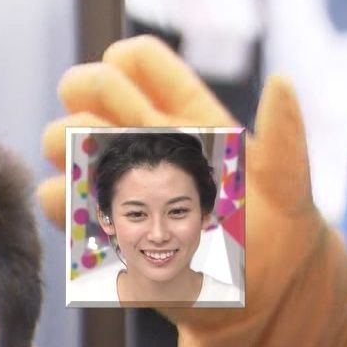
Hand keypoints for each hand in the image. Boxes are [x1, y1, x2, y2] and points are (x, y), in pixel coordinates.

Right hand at [38, 36, 346, 346]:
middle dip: (85, 91)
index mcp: (191, 115)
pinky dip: (61, 196)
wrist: (258, 287)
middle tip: (105, 123)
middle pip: (92, 90)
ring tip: (93, 162)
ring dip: (68, 142)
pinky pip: (58, 197)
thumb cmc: (279, 224)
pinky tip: (90, 208)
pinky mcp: (105, 219)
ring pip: (66, 138)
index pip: (143, 63)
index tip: (123, 67)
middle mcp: (150, 138)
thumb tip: (282, 81)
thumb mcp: (288, 176)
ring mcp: (122, 176)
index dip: (126, 58)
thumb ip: (285, 130)